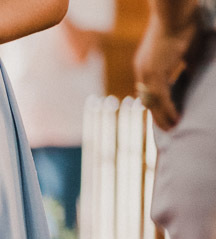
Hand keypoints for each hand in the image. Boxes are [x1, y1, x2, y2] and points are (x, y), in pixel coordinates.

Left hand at [133, 14, 198, 130]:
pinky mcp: (154, 72)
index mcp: (147, 65)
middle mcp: (142, 71)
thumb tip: (192, 75)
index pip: (149, 91)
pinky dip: (168, 110)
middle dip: (157, 116)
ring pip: (152, 102)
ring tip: (173, 128)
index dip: (157, 105)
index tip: (164, 116)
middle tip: (168, 128)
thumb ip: (186, 66)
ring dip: (162, 117)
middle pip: (147, 100)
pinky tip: (176, 119)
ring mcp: (146, 72)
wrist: (175, 12)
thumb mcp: (186, 51)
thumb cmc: (184, 26)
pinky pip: (160, 98)